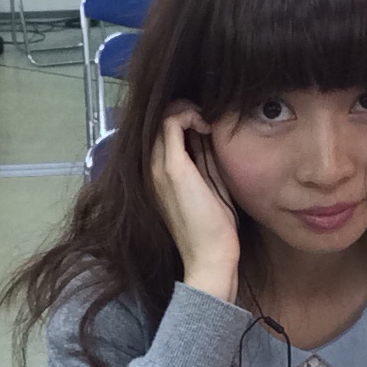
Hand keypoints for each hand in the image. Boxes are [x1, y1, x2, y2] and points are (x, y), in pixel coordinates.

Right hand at [150, 102, 239, 303]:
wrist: (210, 256)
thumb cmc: (213, 228)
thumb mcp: (209, 185)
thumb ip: (205, 160)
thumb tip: (209, 134)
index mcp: (161, 175)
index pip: (164, 132)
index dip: (185, 118)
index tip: (208, 124)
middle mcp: (153, 168)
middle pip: (160, 120)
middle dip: (186, 110)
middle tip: (210, 118)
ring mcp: (159, 167)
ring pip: (163, 116)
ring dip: (188, 110)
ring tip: (209, 121)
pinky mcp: (171, 168)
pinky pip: (171, 122)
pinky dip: (190, 114)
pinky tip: (207, 126)